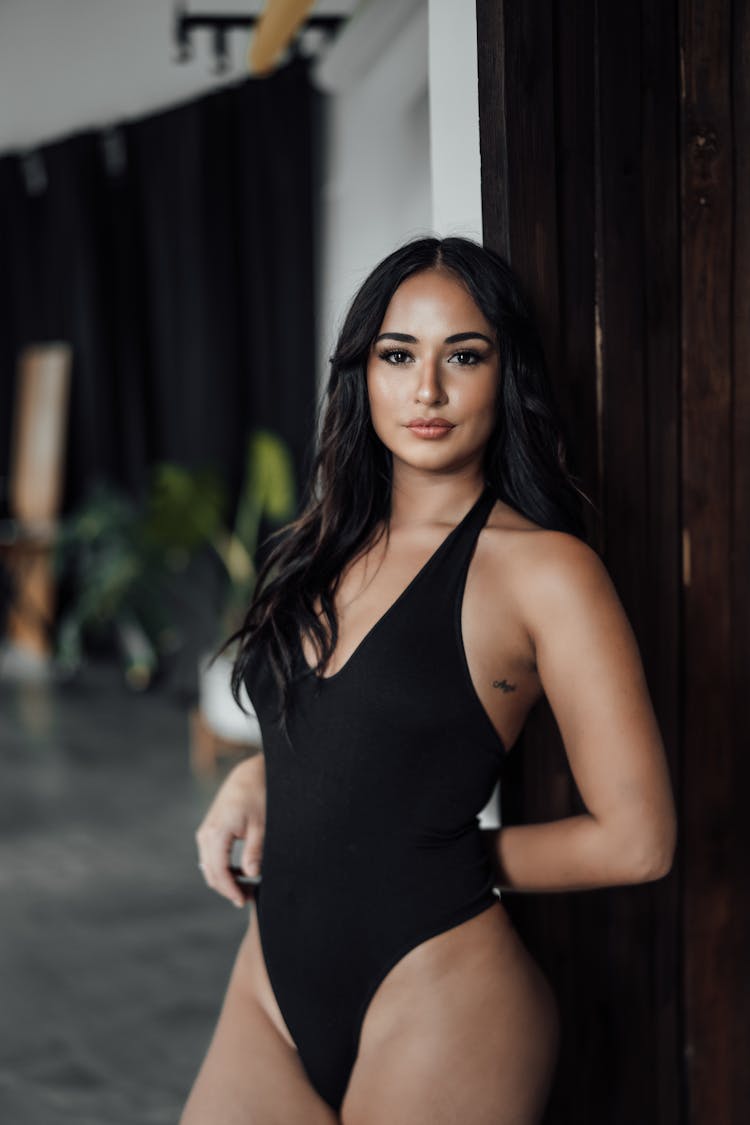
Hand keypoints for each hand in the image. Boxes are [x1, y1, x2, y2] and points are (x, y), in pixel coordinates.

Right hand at [195, 754, 265, 907]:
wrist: (249, 774)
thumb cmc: (258, 795)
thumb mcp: (261, 824)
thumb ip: (255, 850)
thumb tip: (251, 874)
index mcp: (217, 833)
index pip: (219, 871)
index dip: (230, 890)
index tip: (243, 901)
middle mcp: (206, 834)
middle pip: (211, 872)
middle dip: (228, 888)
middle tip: (248, 898)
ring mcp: (206, 831)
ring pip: (210, 866)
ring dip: (225, 879)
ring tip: (247, 887)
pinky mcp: (211, 830)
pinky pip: (212, 856)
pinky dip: (223, 867)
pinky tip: (241, 872)